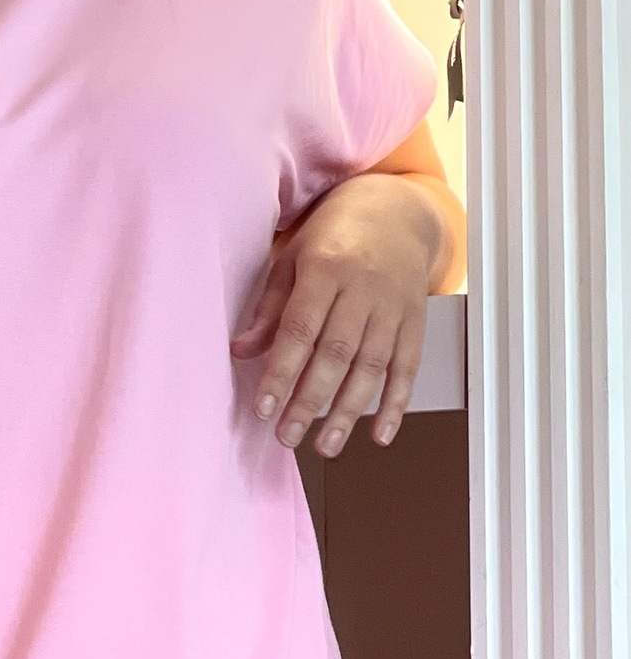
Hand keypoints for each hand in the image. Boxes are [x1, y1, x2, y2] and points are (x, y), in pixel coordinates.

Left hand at [229, 173, 443, 455]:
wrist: (397, 212)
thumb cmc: (335, 235)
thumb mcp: (293, 258)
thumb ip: (270, 307)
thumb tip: (242, 350)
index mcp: (325, 268)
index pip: (300, 329)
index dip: (281, 372)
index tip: (263, 408)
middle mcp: (363, 289)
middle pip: (336, 354)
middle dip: (310, 401)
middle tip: (288, 437)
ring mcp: (393, 306)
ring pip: (372, 366)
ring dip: (349, 411)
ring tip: (326, 446)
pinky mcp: (416, 320)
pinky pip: (408, 367)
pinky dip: (396, 404)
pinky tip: (379, 434)